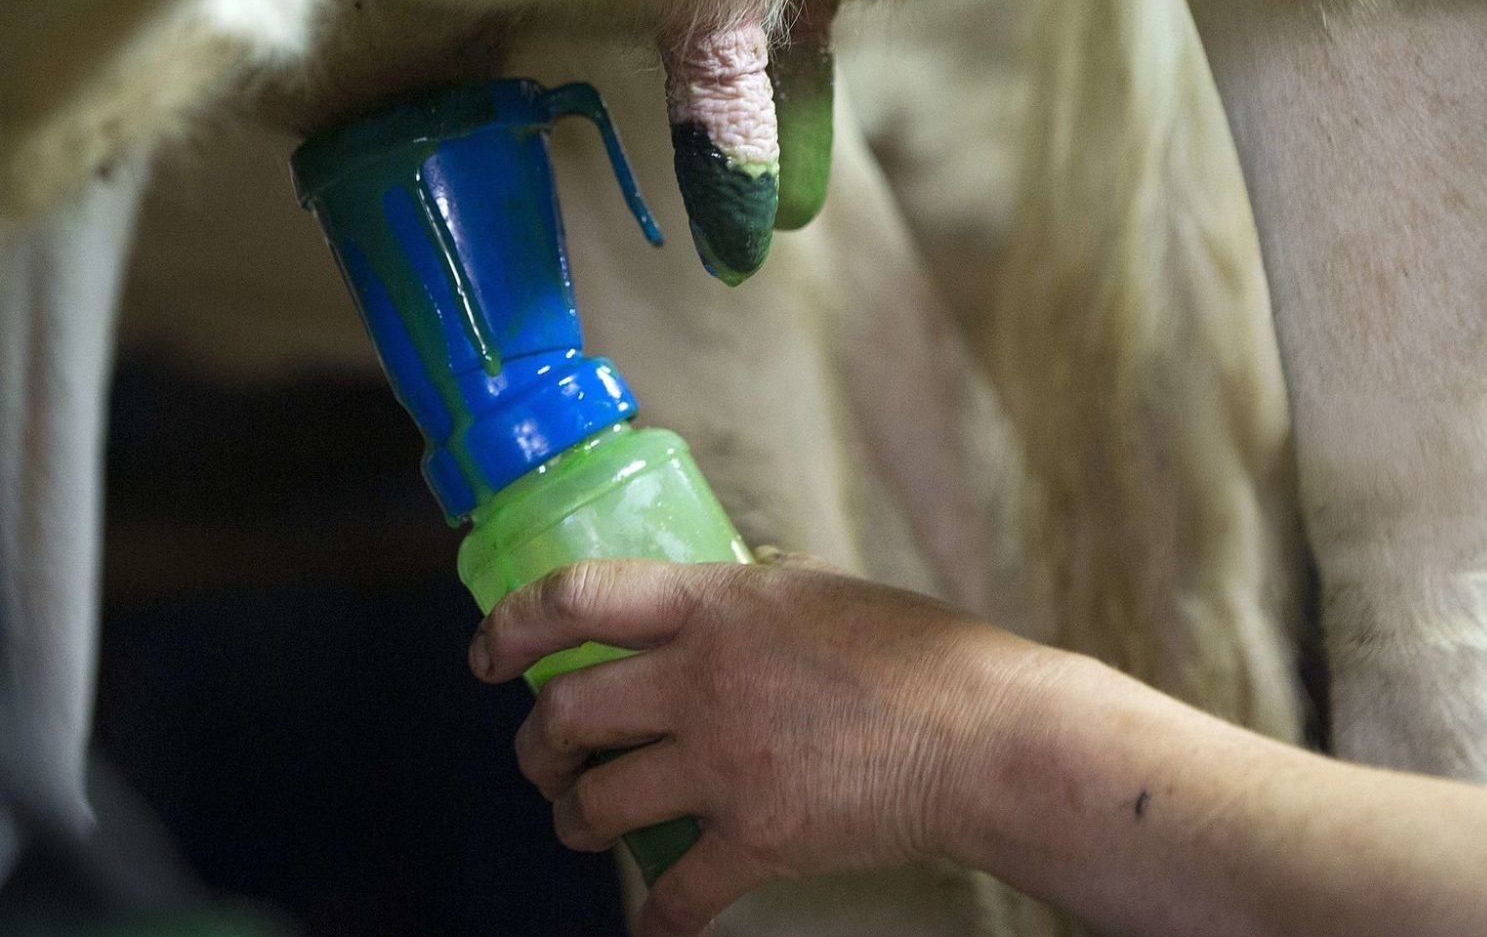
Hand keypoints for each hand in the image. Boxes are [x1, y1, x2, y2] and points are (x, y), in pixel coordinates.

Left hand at [469, 555, 1061, 934]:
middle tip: (544, 757)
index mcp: (721, 603)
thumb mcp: (823, 595)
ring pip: (595, 802)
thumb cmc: (923, 655)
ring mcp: (725, 762)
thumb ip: (751, 602)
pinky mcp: (756, 839)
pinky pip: (672, 894)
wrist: (986, 737)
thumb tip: (706, 607)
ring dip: (575, 818)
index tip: (488, 653)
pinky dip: (655, 918)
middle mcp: (705, 678)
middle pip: (566, 712)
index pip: (578, 597)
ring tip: (585, 820)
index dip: (511, 626)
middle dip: (537, 746)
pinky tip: (654, 923)